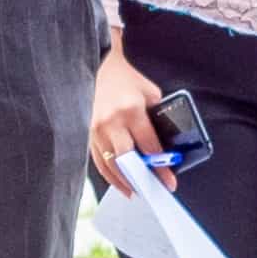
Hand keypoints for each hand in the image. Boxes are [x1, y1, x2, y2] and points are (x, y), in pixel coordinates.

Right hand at [88, 39, 167, 188]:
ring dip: (125, 181)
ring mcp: (96, 129)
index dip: (160, 166)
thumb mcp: (149, 93)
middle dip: (142, 177)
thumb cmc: (126, 80)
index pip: (148, 145)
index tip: (169, 181)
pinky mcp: (87, 134)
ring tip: (138, 191)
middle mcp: (112, 122)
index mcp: (131, 110)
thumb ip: (156, 116)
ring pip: (111, 165)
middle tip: (154, 189)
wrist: (99, 67)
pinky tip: (121, 184)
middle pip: (127, 159)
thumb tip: (164, 143)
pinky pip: (98, 161)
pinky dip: (110, 176)